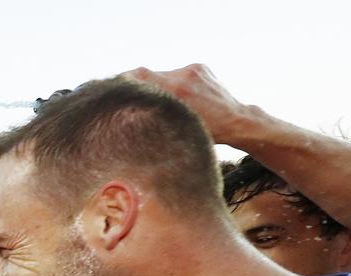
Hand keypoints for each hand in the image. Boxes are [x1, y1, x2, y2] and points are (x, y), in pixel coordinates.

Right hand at [123, 63, 252, 146]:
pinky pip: (177, 74)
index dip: (123, 81)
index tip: (112, 89)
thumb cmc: (206, 134)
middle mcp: (184, 76)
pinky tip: (180, 98)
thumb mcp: (175, 130)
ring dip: (157, 87)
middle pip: (148, 74)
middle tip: (127, 97)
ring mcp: (193, 69)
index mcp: (177, 91)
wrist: (237, 121)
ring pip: (163, 75)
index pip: (140, 76)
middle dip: (137, 86)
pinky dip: (173, 85)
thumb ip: (155, 117)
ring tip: (161, 103)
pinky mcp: (199, 67)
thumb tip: (131, 114)